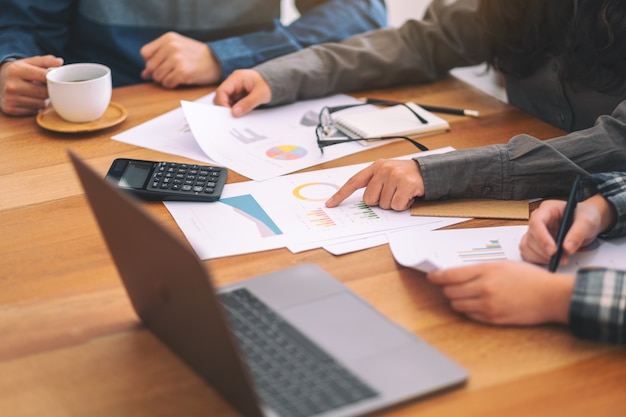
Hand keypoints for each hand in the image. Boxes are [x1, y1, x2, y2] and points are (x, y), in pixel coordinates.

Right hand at [0, 55, 62, 115]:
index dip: (54, 79)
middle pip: (44, 92)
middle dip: (49, 90)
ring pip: (41, 103)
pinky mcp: (10, 109)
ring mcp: (10, 98)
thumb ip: (45, 61)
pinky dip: (36, 106)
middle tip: (47, 87)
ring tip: (37, 92)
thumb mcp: (29, 62)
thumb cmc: (19, 72)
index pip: (44, 76)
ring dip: (43, 99)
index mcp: (16, 70)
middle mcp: (11, 85)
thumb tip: (59, 62)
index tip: (57, 79)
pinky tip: (30, 100)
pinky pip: (34, 110)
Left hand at [140, 32, 220, 87]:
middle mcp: (171, 46)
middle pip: (150, 66)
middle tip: (170, 73)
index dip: (151, 62)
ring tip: (176, 76)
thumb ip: (159, 57)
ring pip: (157, 76)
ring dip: (165, 80)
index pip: (145, 53)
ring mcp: (177, 59)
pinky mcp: (182, 72)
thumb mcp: (178, 48)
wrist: (218, 60)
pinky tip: (180, 80)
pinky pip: (167, 83)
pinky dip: (172, 85)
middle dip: (158, 73)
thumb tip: (144, 74)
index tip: (161, 65)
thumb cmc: (197, 56)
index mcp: (168, 38)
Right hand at [213, 69, 270, 116]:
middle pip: (221, 97)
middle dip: (225, 108)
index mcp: (237, 78)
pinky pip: (232, 104)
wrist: (274, 81)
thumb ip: (248, 103)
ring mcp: (234, 89)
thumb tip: (234, 113)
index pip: (222, 91)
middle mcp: (233, 83)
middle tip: (233, 118)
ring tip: (239, 117)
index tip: (228, 114)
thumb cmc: (268, 84)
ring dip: (231, 110)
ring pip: (226, 102)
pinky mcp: (237, 96)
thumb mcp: (261, 94)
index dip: (222, 103)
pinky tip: (241, 115)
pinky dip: (235, 110)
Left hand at [325, 159, 423, 210]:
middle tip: (392, 193)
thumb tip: (363, 201)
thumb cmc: (405, 176)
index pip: (354, 182)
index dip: (341, 194)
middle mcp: (384, 169)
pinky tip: (408, 196)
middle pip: (369, 199)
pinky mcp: (406, 184)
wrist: (428, 172)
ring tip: (401, 193)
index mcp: (376, 167)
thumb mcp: (387, 174)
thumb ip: (373, 183)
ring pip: (384, 204)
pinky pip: (397, 206)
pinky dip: (403, 205)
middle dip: (380, 201)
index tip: (331, 204)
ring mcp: (395, 176)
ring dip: (393, 203)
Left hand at [427, 261, 574, 324]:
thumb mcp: (502, 265)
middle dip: (447, 289)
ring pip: (457, 305)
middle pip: (450, 291)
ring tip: (462, 295)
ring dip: (456, 300)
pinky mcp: (493, 319)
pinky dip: (468, 310)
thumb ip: (479, 270)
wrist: (550, 296)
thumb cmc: (529, 278)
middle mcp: (484, 288)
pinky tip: (475, 304)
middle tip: (449, 286)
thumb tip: (458, 273)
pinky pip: (470, 315)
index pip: (450, 275)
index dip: (437, 277)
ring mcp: (488, 305)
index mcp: (486, 270)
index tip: (432, 277)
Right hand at [520, 194, 615, 264]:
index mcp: (547, 209)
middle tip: (562, 258)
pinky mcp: (535, 243)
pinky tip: (552, 260)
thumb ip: (578, 233)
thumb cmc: (585, 217)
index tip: (553, 251)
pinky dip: (538, 260)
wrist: (586, 224)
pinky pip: (528, 253)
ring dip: (541, 257)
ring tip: (560, 259)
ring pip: (527, 246)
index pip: (537, 222)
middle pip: (531, 237)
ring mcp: (535, 232)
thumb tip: (567, 248)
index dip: (542, 237)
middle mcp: (538, 220)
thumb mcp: (587, 221)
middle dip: (545, 251)